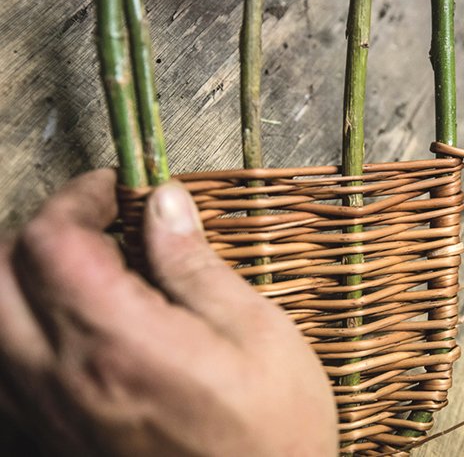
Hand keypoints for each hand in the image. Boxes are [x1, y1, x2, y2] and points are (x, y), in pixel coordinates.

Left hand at [0, 169, 336, 455]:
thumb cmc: (276, 432)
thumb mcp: (257, 334)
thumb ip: (196, 266)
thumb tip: (165, 205)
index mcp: (120, 342)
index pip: (50, 242)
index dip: (78, 198)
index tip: (118, 190)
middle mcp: (64, 379)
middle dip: (40, 232)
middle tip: (100, 228)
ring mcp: (50, 415)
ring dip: (25, 279)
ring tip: (90, 273)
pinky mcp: (53, 439)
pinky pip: (5, 370)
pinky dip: (23, 329)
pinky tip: (80, 329)